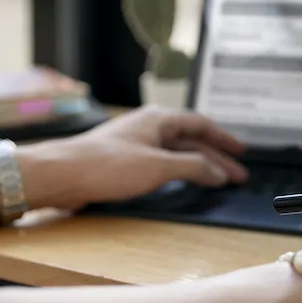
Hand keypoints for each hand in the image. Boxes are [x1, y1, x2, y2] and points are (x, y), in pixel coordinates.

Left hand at [32, 106, 248, 209]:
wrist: (60, 174)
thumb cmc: (106, 165)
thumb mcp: (158, 167)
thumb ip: (193, 167)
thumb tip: (218, 171)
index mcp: (159, 120)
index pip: (201, 124)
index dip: (223, 139)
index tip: (241, 152)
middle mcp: (148, 127)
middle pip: (190, 140)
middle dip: (214, 157)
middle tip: (236, 175)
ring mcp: (135, 143)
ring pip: (175, 152)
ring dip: (197, 166)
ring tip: (215, 181)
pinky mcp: (122, 161)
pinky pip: (160, 163)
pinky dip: (177, 172)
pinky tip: (180, 183)